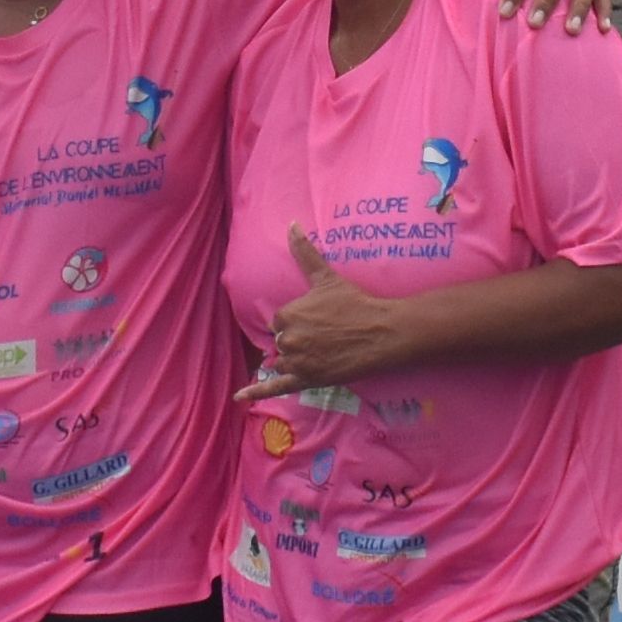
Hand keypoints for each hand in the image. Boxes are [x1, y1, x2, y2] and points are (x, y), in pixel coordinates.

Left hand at [245, 228, 409, 393]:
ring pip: (283, 362)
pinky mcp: (306, 380)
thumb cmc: (354, 302)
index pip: (281, 321)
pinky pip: (275, 388)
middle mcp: (288, 340)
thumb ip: (304, 251)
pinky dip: (255, 393)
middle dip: (299, 339)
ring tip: (322, 351)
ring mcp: (297, 362)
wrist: (381, 332)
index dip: (300, 321)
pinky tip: (239, 397)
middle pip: (282, 342)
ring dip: (296, 358)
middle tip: (327, 334)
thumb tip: (291, 224)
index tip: (320, 319)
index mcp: (287, 315)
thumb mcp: (326, 276)